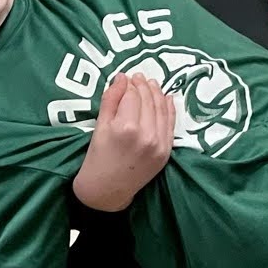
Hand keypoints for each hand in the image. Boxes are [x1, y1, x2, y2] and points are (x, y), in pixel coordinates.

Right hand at [72, 72, 174, 212]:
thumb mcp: (99, 127)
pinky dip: (169, 108)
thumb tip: (121, 77)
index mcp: (125, 127)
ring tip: (150, 84)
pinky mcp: (166, 151)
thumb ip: (110, 100)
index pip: (132, 95)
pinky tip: (166, 97)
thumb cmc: (97, 159)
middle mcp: (146, 134)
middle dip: (143, 86)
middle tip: (138, 77)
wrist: (106, 191)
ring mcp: (159, 144)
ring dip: (156, 94)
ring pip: (161, 109)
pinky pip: (170, 124)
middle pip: (148, 100)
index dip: (129, 84)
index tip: (126, 77)